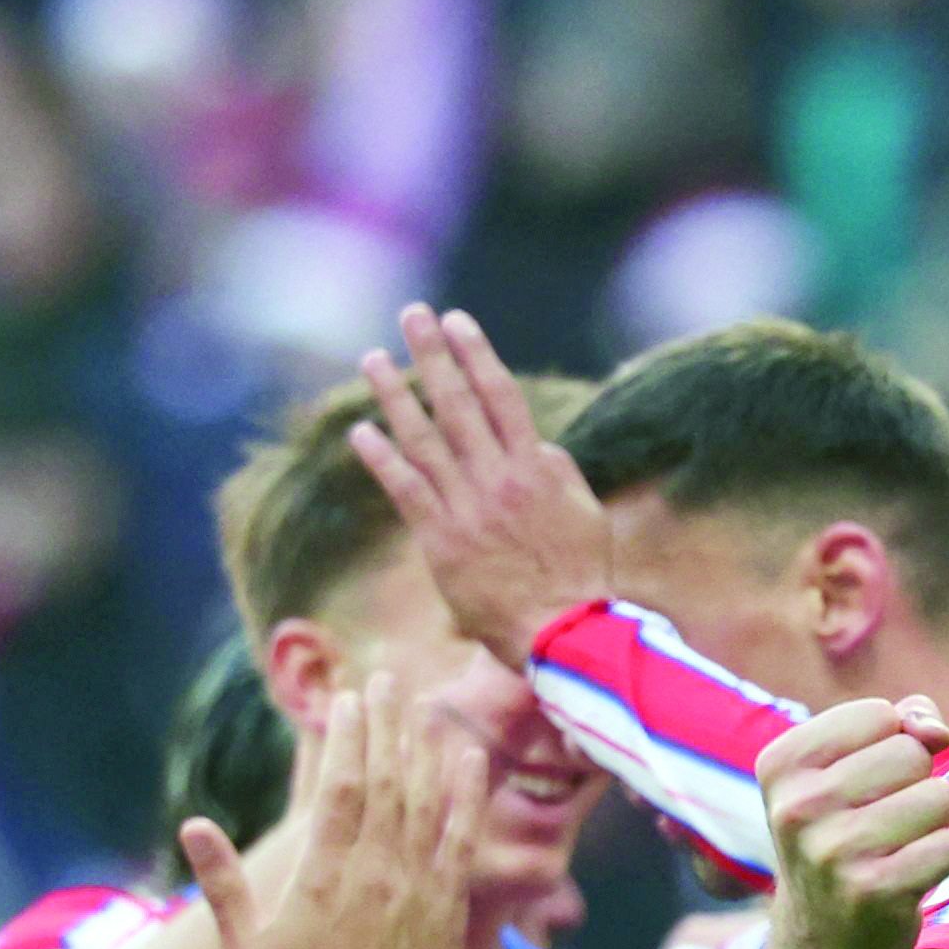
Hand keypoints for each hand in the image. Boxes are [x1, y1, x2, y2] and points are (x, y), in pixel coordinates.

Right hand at [183, 673, 481, 948]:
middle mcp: (378, 874)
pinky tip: (470, 757)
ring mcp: (418, 888)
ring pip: (426, 801)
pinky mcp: (447, 906)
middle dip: (387, 724)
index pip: (342, 788)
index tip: (348, 696)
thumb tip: (193, 825)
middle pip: (388, 780)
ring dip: (424, 746)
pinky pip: (461, 837)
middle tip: (386, 676)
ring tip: (422, 702)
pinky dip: (466, 794)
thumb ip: (223, 885)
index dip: (348, 736)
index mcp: (326, 878)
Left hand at [347, 304, 610, 667]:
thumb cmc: (581, 577)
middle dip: (431, 354)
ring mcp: (467, 509)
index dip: (475, 354)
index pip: (501, 395)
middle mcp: (498, 479)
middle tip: (411, 315)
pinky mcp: (441, 542)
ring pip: (424, 439)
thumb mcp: (585, 514)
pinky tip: (362, 432)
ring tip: (373, 358)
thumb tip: (536, 442)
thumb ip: (559, 472)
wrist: (562, 633)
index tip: (456, 321)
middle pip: (457, 403)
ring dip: (396, 394)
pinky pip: (406, 490)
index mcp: (536, 468)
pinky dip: (382, 459)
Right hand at [758, 693, 948, 948]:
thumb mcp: (851, 771)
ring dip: (932, 824)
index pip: (879, 715)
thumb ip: (901, 725)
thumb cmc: (848, 838)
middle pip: (911, 753)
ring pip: (938, 796)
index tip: (862, 787)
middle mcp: (797, 808)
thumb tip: (935, 730)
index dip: (892, 745)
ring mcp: (832, 852)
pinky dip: (940, 860)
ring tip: (895, 851)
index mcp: (781, 765)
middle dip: (915, 785)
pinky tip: (905, 880)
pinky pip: (948, 845)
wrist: (826, 941)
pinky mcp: (873, 892)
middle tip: (883, 826)